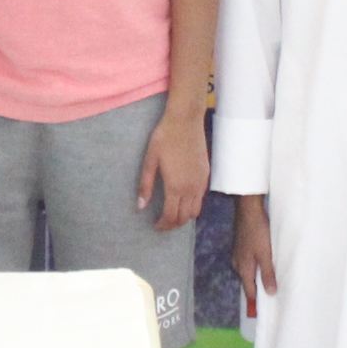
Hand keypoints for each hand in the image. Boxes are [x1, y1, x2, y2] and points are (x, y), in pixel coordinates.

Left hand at [137, 103, 208, 233]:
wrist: (185, 121)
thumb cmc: (164, 138)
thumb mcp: (150, 161)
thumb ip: (145, 185)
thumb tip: (140, 206)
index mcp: (175, 186)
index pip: (171, 216)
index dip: (163, 225)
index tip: (155, 226)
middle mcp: (191, 188)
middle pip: (185, 217)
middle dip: (173, 224)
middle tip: (162, 223)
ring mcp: (201, 182)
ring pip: (196, 210)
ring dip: (184, 216)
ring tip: (172, 213)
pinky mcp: (206, 175)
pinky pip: (201, 198)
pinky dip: (192, 205)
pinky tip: (182, 199)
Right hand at [229, 194, 275, 317]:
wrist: (248, 209)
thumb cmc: (258, 232)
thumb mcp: (266, 254)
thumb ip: (268, 274)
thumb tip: (270, 293)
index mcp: (243, 268)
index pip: (249, 291)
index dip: (255, 302)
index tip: (261, 313)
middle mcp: (237, 263)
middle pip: (247, 282)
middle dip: (256, 290)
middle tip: (268, 299)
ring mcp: (237, 254)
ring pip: (247, 272)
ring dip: (256, 278)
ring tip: (267, 283)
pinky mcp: (240, 246)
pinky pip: (247, 263)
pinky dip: (254, 267)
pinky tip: (262, 265)